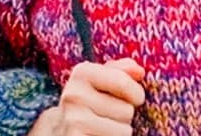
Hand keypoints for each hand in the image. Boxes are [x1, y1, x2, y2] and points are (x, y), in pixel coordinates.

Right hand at [30, 58, 145, 135]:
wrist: (61, 130)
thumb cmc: (91, 102)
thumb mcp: (103, 80)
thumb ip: (122, 70)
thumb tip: (139, 71)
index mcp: (82, 73)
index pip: (124, 82)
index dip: (135, 93)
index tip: (130, 98)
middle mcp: (74, 95)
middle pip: (127, 109)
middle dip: (124, 115)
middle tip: (106, 115)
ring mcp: (74, 120)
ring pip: (124, 129)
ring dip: (119, 130)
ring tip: (101, 126)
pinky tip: (96, 135)